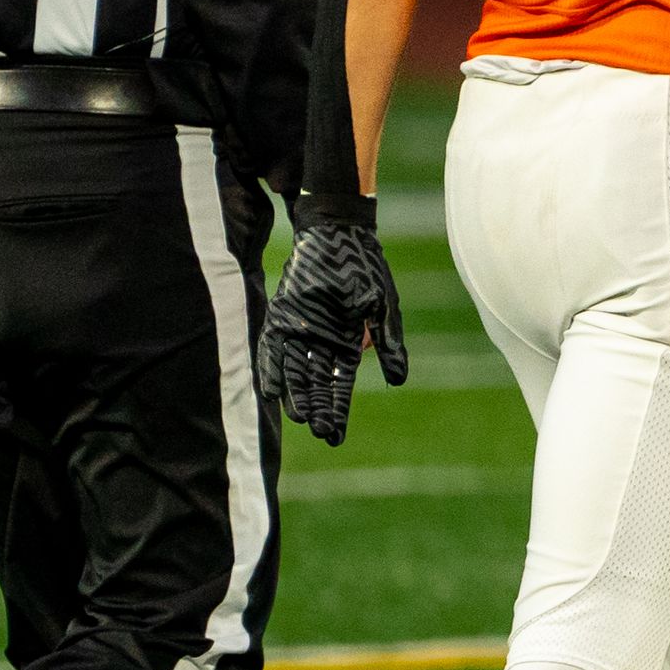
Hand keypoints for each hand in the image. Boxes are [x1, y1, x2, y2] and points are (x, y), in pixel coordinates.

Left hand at [261, 194, 406, 446]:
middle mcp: (322, 341)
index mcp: (348, 343)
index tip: (335, 436)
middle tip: (319, 432)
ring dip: (296, 395)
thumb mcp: (383, 306)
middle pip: (318, 384)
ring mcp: (301, 329)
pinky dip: (272, 368)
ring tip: (298, 418)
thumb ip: (388, 343)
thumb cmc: (365, 267)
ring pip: (295, 371)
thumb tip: (398, 380)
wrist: (337, 233)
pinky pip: (274, 347)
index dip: (338, 410)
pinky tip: (271, 390)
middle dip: (319, 409)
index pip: (341, 385)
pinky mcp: (282, 315)